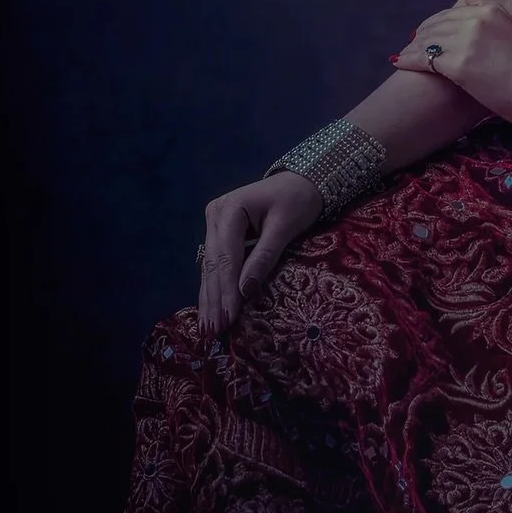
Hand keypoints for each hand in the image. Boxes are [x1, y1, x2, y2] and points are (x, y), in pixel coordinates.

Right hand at [198, 171, 322, 337]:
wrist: (303, 181)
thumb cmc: (298, 199)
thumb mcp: (285, 226)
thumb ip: (264, 256)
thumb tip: (244, 291)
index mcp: (230, 208)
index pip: (226, 256)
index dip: (226, 289)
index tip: (228, 317)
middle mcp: (216, 215)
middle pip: (213, 263)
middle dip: (214, 299)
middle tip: (213, 331)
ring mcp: (215, 224)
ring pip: (210, 267)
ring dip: (210, 298)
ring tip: (208, 328)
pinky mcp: (221, 234)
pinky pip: (217, 264)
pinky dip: (216, 287)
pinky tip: (212, 309)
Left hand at [391, 0, 511, 129]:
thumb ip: (489, 9)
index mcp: (491, 9)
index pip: (451, 12)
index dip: (435, 23)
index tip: (426, 33)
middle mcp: (476, 20)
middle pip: (437, 24)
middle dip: (422, 35)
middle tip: (412, 45)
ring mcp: (466, 41)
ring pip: (428, 40)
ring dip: (413, 48)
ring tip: (404, 55)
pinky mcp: (458, 64)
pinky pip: (424, 58)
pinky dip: (409, 59)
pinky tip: (400, 63)